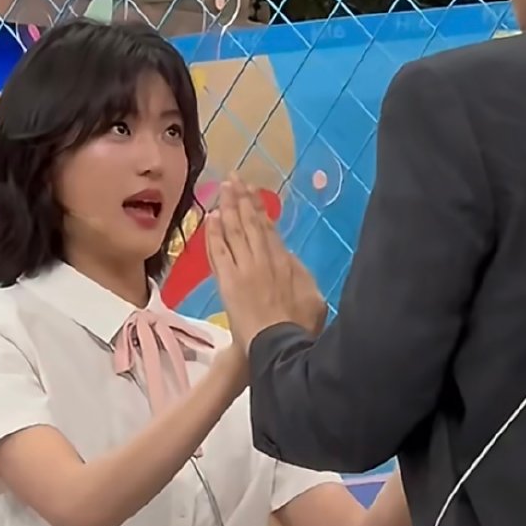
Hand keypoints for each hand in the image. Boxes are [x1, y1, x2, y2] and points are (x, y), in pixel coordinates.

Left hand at [206, 175, 326, 350]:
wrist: (278, 348)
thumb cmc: (300, 328)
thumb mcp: (314, 298)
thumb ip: (303, 276)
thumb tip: (292, 261)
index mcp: (285, 262)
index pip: (268, 229)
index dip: (259, 208)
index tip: (253, 192)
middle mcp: (263, 259)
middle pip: (249, 223)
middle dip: (241, 199)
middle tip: (233, 178)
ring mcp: (243, 269)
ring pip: (234, 232)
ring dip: (228, 207)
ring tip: (222, 188)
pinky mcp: (227, 282)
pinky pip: (218, 252)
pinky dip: (214, 234)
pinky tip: (211, 218)